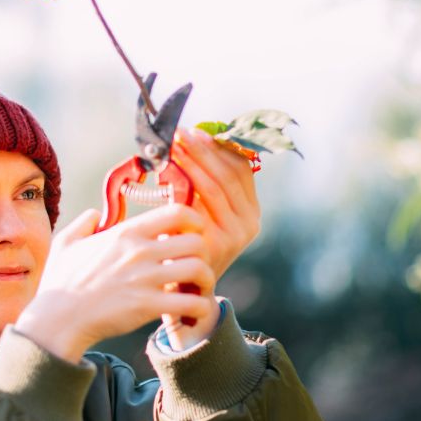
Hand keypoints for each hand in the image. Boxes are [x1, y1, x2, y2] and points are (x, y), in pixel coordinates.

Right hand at [14, 204, 217, 363]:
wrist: (57, 320)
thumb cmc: (59, 283)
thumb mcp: (65, 244)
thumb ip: (83, 224)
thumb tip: (94, 214)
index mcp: (125, 233)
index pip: (178, 211)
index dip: (194, 222)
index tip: (190, 236)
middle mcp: (139, 251)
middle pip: (197, 241)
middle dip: (204, 254)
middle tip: (196, 268)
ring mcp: (145, 279)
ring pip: (200, 269)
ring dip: (206, 281)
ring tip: (198, 291)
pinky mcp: (148, 306)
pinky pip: (192, 302)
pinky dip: (200, 308)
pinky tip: (192, 313)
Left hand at [170, 127, 261, 279]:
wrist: (185, 290)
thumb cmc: (189, 243)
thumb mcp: (205, 213)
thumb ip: (206, 185)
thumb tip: (193, 138)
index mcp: (252, 211)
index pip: (242, 167)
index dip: (220, 145)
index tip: (198, 129)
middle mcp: (250, 222)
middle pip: (229, 172)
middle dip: (204, 149)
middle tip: (181, 132)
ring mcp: (236, 234)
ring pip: (215, 186)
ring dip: (193, 162)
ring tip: (174, 145)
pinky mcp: (217, 243)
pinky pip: (200, 205)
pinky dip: (185, 184)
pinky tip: (168, 171)